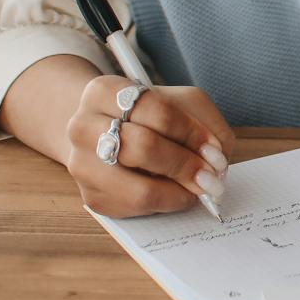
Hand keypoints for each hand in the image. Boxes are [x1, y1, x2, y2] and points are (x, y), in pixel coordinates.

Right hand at [62, 76, 236, 217]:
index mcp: (104, 92)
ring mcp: (83, 165)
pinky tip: (178, 193)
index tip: (213, 148)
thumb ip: (206, 123)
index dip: (190, 132)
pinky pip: (136, 208)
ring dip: (179, 190)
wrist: (106, 133)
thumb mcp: (181, 103)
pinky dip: (166, 203)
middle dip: (186, 164)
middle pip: (142, 147)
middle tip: (212, 175)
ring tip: (200, 187)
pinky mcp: (92, 197)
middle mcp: (83, 127)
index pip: (155, 110)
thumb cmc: (150, 115)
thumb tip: (216, 160)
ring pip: (139, 189)